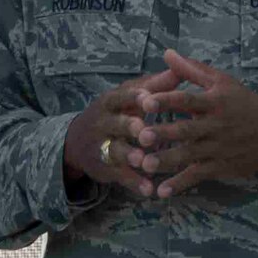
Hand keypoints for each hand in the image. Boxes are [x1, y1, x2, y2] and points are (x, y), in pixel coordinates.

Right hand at [63, 75, 170, 197]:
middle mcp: (104, 122)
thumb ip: (154, 85)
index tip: (148, 97)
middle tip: (143, 129)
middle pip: (116, 123)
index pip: (122, 97)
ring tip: (144, 162)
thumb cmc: (114, 113)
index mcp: (111, 102)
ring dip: (129, 155)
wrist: (77, 142)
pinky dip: (134, 182)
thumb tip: (180, 67)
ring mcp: (103, 146)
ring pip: (115, 150)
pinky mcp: (105, 168)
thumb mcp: (128, 97)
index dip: (135, 97)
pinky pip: (120, 175)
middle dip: (129, 126)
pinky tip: (149, 190)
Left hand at [132, 50, 257, 197]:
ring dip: (167, 160)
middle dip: (163, 134)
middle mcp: (215, 125)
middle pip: (186, 130)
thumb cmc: (242, 102)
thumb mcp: (221, 82)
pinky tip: (161, 192)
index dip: (167, 100)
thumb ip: (192, 70)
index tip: (145, 101)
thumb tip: (167, 53)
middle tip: (140, 136)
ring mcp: (217, 148)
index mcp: (214, 102)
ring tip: (145, 165)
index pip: (188, 100)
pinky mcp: (219, 166)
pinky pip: (197, 176)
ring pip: (189, 155)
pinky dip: (180, 184)